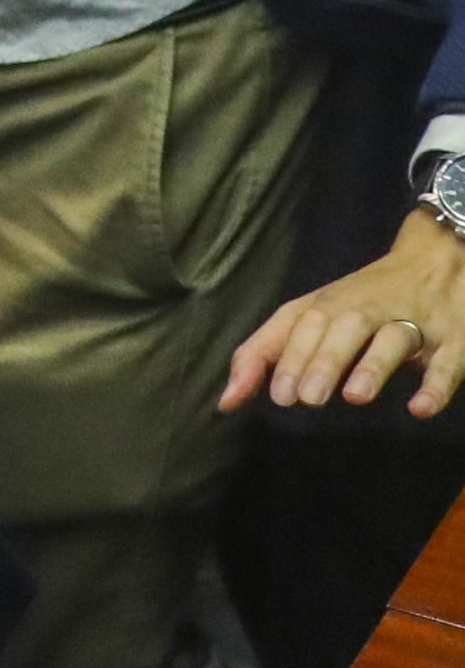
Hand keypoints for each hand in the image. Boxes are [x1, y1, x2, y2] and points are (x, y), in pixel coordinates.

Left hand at [223, 208, 464, 418]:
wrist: (439, 259)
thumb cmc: (365, 299)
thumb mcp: (315, 316)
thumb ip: (269, 352)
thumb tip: (226, 398)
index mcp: (330, 303)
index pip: (299, 324)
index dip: (285, 356)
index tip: (271, 394)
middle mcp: (368, 308)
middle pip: (341, 327)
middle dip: (322, 360)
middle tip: (305, 399)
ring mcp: (414, 322)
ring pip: (392, 337)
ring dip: (372, 365)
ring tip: (354, 397)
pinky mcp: (454, 340)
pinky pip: (447, 361)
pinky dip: (435, 385)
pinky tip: (419, 408)